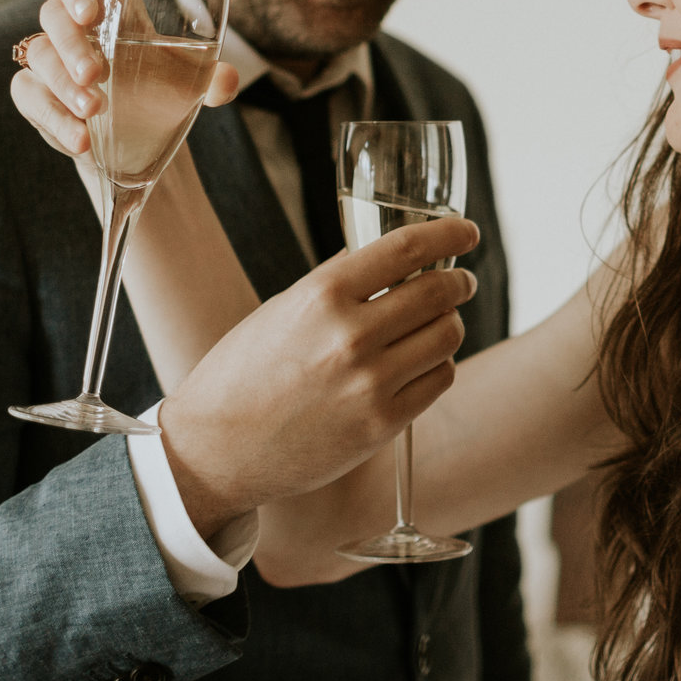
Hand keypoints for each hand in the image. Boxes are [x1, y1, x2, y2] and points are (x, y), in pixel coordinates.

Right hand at [11, 0, 239, 158]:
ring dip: (64, 84)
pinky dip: (53, 117)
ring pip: (40, 56)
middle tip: (97, 75)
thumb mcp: (190, 79)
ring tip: (95, 110)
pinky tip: (81, 138)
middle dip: (72, 44)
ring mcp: (49, 59)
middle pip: (53, 15)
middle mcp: (73, 25)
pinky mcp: (36, 94)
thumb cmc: (161, 85)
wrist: (143, 134)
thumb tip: (227, 83)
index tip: (90, 12)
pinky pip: (28, 95)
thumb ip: (212, 78)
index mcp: (109, 1)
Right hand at [159, 215, 479, 537]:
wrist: (215, 451)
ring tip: (436, 324)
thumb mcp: (283, 309)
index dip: (448, 232)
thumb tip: (392, 256)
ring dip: (448, 323)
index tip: (466, 230)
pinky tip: (421, 363)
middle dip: (457, 280)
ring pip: (447, 335)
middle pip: (438, 291)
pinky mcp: (381, 425)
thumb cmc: (243, 374)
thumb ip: (337, 282)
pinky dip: (437, 365)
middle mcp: (350, 337)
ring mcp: (369, 384)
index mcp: (321, 296)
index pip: (406, 248)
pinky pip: (438, 379)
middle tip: (458, 280)